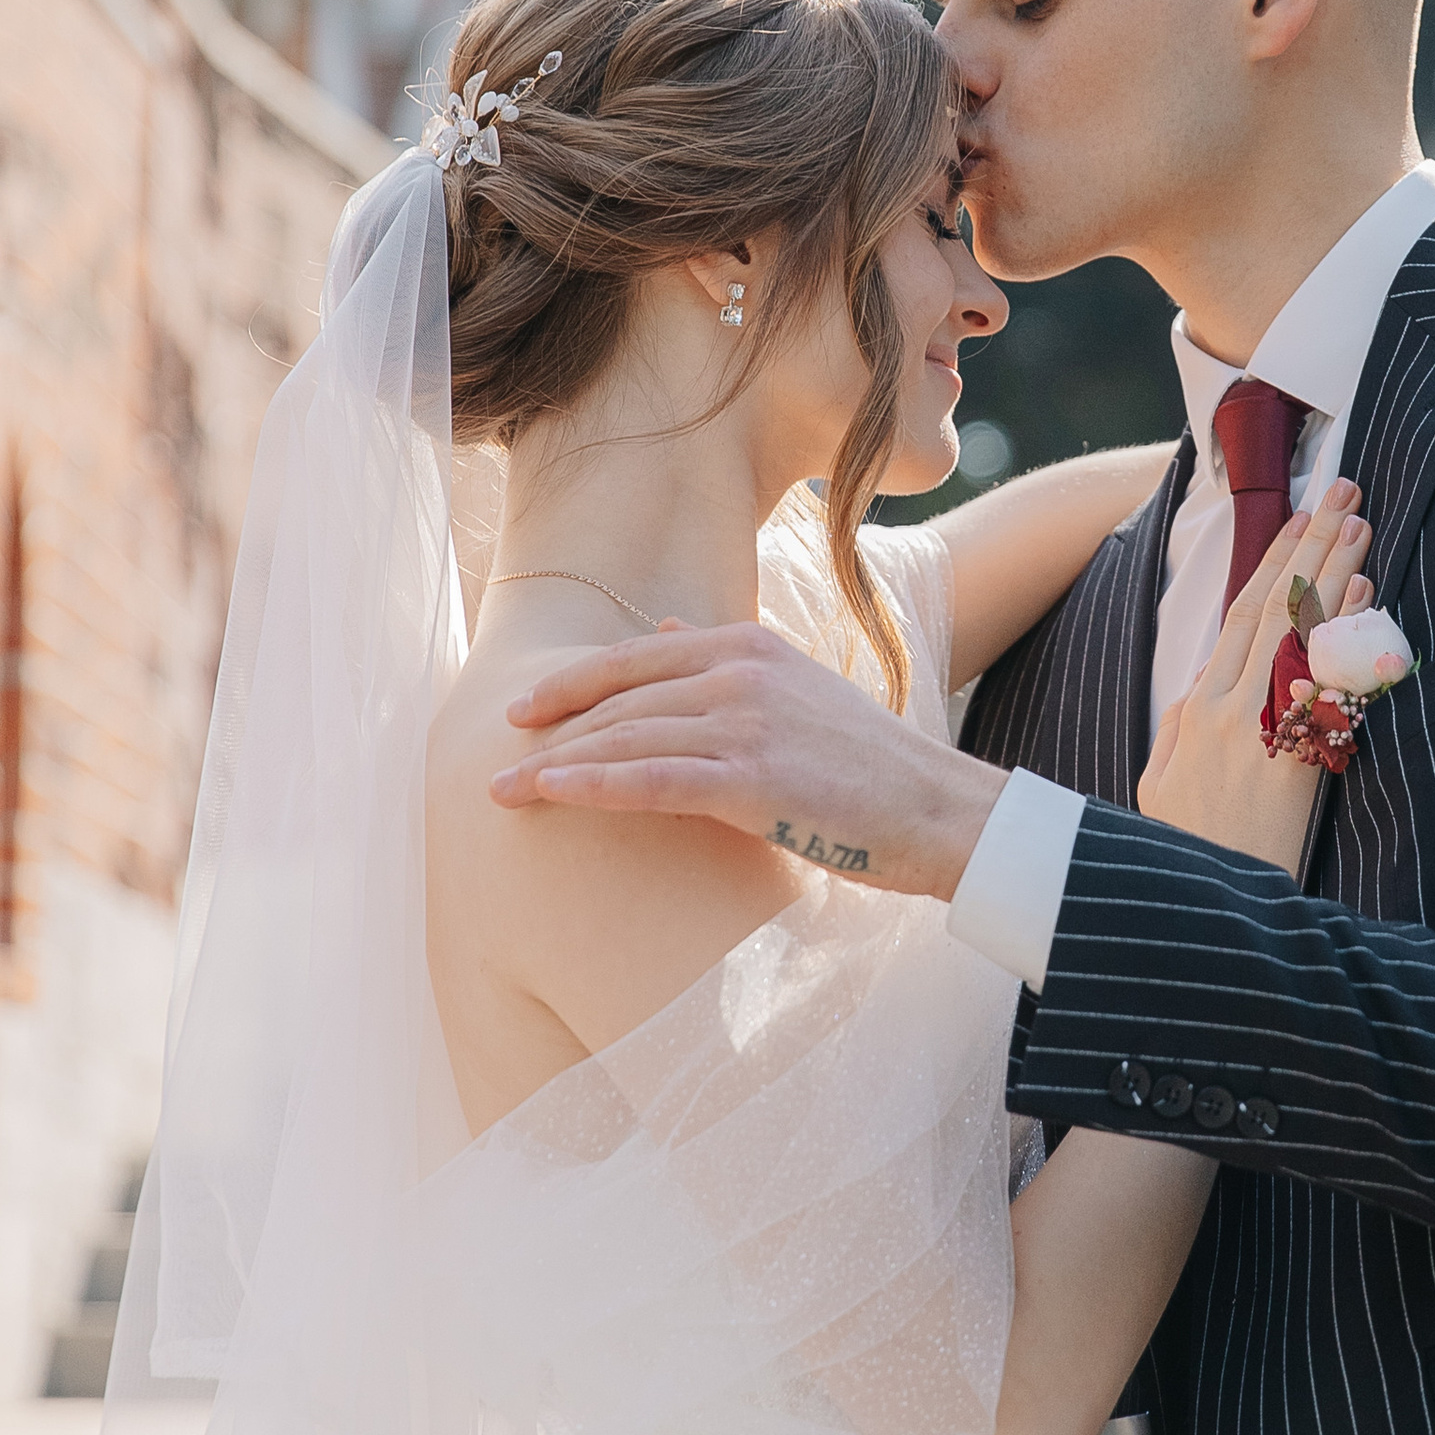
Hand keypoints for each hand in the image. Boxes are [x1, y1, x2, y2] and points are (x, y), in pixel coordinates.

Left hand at [489, 622, 1006, 900]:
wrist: (940, 810)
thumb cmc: (871, 765)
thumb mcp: (797, 687)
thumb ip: (728, 658)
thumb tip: (663, 623)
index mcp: (750, 646)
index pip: (638, 655)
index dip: (574, 682)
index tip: (524, 709)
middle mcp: (741, 673)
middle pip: (621, 698)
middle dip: (552, 731)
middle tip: (494, 759)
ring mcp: (747, 723)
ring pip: (626, 739)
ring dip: (556, 766)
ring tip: (503, 792)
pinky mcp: (753, 780)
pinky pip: (652, 780)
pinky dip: (594, 786)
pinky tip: (552, 795)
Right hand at [1137, 480, 1374, 875]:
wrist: (1213, 916)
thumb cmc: (1191, 851)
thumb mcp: (1160, 787)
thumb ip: (1178, 730)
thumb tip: (1197, 690)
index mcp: (1196, 710)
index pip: (1240, 616)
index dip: (1276, 562)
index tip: (1305, 518)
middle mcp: (1228, 709)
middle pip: (1272, 607)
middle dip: (1310, 542)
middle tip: (1346, 489)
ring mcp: (1261, 732)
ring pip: (1298, 632)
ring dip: (1331, 572)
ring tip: (1360, 523)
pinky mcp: (1294, 760)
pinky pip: (1323, 683)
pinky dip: (1343, 635)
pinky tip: (1364, 597)